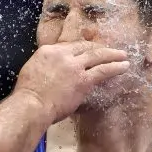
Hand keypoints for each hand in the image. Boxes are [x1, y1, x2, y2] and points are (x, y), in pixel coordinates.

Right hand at [13, 41, 129, 121]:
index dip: (81, 48)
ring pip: (97, 55)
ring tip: (123, 55)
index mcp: (48, 51)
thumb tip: (54, 72)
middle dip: (98, 48)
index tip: (88, 50)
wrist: (31, 105)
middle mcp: (63, 54)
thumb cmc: (28, 95)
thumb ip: (46, 67)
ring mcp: (74, 66)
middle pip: (84, 47)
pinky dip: (115, 67)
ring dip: (112, 55)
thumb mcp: (33, 71)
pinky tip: (124, 66)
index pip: (69, 46)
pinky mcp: (83, 80)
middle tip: (108, 50)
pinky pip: (103, 70)